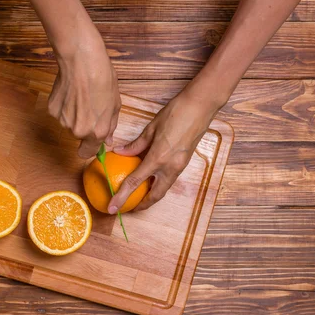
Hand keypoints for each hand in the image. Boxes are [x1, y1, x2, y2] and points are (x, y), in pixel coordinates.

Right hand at [48, 32, 120, 157]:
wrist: (81, 60)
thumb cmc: (102, 78)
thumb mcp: (114, 104)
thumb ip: (110, 126)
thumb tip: (107, 140)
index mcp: (97, 131)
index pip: (87, 153)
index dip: (90, 147)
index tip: (92, 140)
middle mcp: (78, 130)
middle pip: (79, 136)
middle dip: (84, 126)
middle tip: (89, 106)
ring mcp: (62, 120)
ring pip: (69, 124)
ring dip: (74, 115)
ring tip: (81, 96)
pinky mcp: (52, 110)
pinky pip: (60, 114)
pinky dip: (64, 106)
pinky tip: (70, 92)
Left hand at [108, 87, 223, 212]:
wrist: (201, 107)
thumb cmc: (175, 113)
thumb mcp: (151, 128)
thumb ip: (136, 145)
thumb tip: (120, 152)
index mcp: (158, 158)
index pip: (135, 182)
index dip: (122, 196)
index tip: (113, 207)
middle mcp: (170, 167)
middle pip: (155, 195)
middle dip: (142, 205)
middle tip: (129, 207)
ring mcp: (179, 166)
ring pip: (164, 188)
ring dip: (152, 195)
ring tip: (139, 197)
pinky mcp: (184, 163)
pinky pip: (169, 179)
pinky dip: (159, 183)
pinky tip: (151, 180)